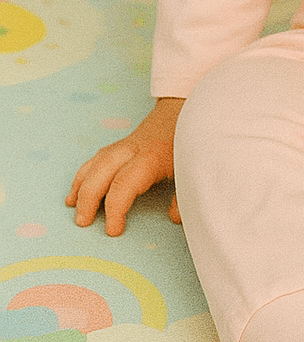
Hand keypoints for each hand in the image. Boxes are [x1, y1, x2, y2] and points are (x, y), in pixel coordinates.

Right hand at [66, 97, 185, 235]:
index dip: (115, 208)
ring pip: (97, 162)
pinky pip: (98, 158)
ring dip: (82, 185)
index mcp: (151, 157)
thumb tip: (174, 218)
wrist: (188, 111)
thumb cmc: (191, 143)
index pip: (124, 183)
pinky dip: (84, 174)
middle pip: (103, 171)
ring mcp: (125, 145)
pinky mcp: (121, 144)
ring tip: (72, 207)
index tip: (113, 230)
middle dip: (89, 197)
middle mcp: (133, 149)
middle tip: (83, 223)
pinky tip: (76, 191)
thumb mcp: (194, 167)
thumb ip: (185, 194)